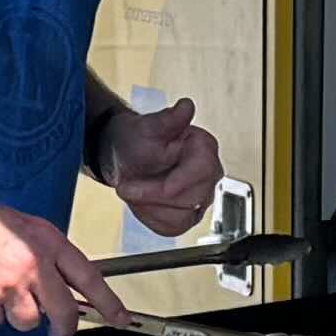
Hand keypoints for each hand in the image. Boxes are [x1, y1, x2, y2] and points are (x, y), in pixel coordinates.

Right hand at [0, 180, 131, 335]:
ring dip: (13, 315)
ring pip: (27, 322)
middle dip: (62, 327)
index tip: (120, 318)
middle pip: (64, 314)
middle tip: (56, 330)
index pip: (89, 277)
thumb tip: (61, 288)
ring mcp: (11, 283)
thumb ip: (45, 256)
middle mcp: (35, 263)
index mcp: (49, 241)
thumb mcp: (23, 228)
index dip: (108, 302)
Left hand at [94, 98, 223, 238]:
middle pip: (190, 200)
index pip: (199, 174)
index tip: (133, 187)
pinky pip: (173, 227)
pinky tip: (143, 202)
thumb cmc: (137, 139)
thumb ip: (167, 121)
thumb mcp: (146, 128)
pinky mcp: (189, 214)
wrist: (125, 156)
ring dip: (150, 208)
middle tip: (126, 187)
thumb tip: (185, 107)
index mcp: (205, 148)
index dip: (166, 186)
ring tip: (136, 191)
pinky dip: (152, 218)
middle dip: (152, 197)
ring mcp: (202, 196)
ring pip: (182, 218)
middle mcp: (209, 174)